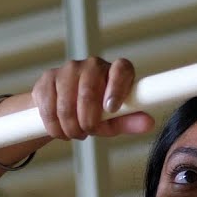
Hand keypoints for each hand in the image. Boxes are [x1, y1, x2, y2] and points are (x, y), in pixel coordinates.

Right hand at [31, 57, 154, 139]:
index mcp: (115, 70)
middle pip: (88, 92)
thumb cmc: (95, 112)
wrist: (63, 108)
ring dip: (70, 127)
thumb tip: (148, 123)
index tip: (111, 108)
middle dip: (88, 120)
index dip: (117, 88)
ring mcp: (68, 69)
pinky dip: (54, 127)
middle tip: (88, 131)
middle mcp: (92, 65)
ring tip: (75, 132)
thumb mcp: (114, 120)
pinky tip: (60, 129)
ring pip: (66, 105)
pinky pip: (48, 108)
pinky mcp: (47, 79)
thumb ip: (130, 120)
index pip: (121, 69)